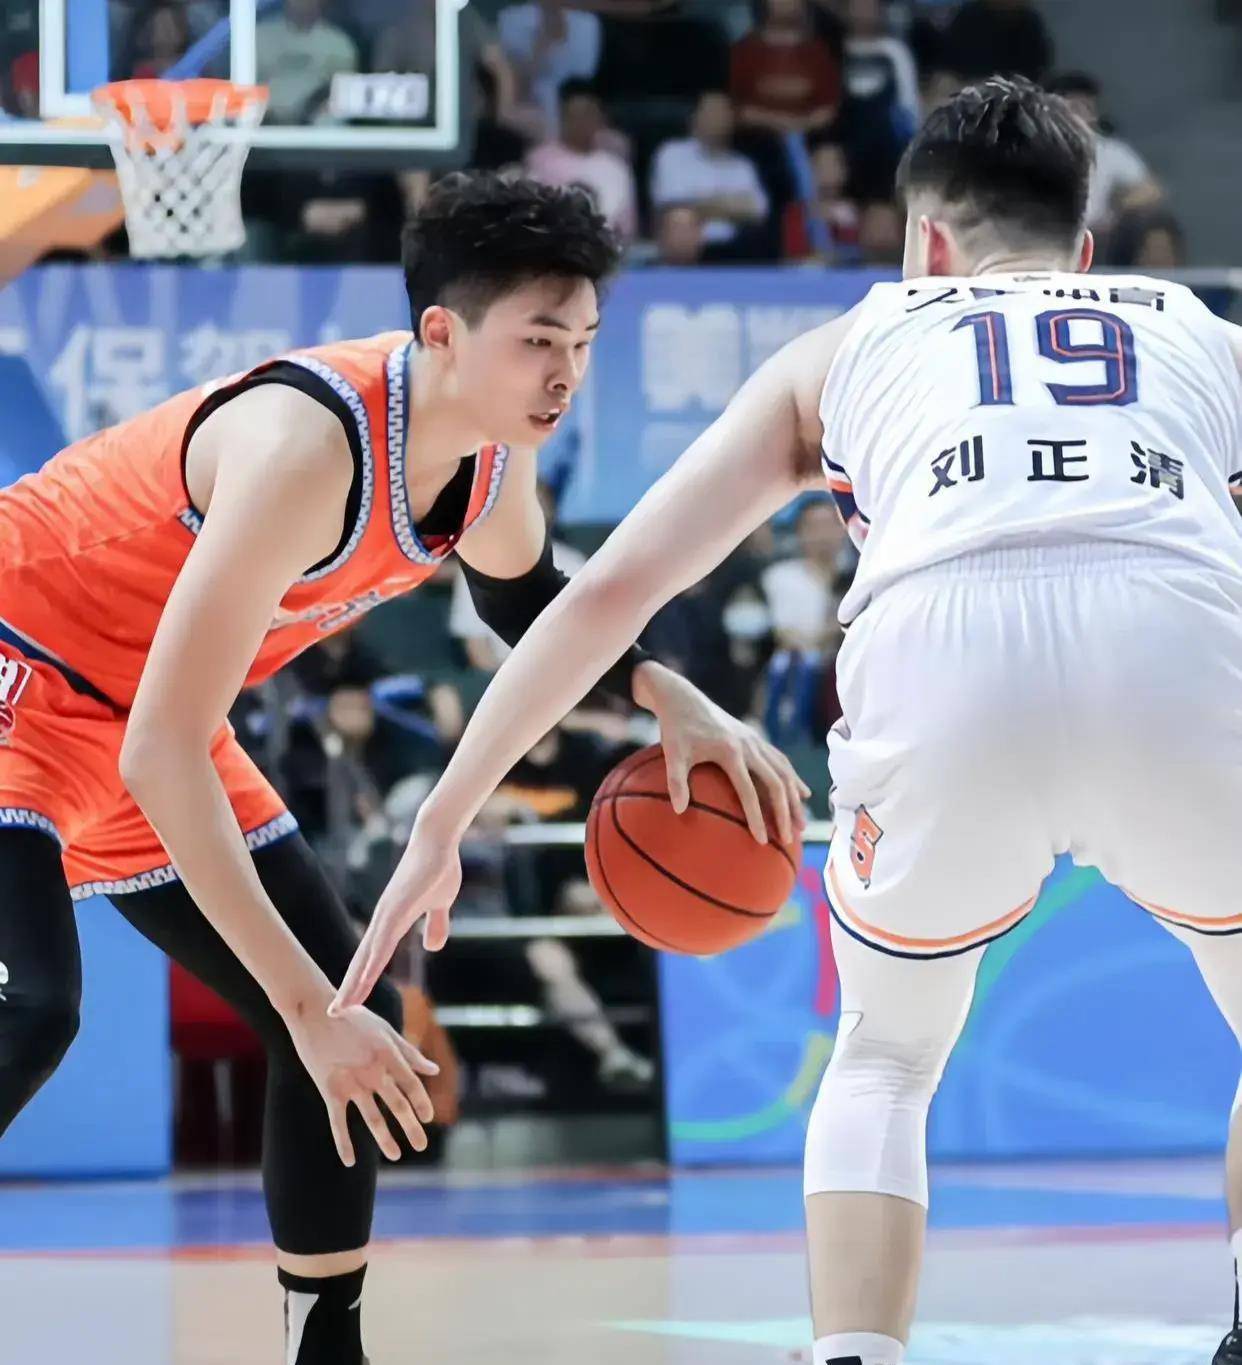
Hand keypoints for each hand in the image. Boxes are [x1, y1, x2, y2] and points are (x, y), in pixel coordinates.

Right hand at [285, 992, 439, 1166]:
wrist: (313, 1011)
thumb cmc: (351, 1017)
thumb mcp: (384, 1030)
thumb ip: (409, 1052)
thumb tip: (433, 1070)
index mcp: (388, 1053)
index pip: (411, 1084)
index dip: (422, 1102)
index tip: (428, 1117)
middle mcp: (373, 1070)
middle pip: (398, 1104)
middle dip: (411, 1127)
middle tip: (421, 1145)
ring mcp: (351, 1082)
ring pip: (373, 1118)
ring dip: (385, 1139)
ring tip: (396, 1156)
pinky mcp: (330, 1090)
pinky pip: (338, 1122)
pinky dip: (344, 1143)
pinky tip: (350, 1162)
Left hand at [330, 823, 462, 1013]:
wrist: (438, 839)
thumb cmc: (439, 867)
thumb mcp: (442, 903)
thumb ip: (436, 923)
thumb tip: (433, 946)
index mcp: (392, 921)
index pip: (372, 957)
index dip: (360, 979)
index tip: (350, 1002)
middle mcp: (383, 920)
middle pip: (362, 961)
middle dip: (349, 989)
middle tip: (334, 1014)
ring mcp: (387, 914)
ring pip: (367, 956)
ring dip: (355, 982)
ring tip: (343, 1006)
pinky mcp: (396, 908)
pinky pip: (383, 942)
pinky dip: (372, 962)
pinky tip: (365, 978)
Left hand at [636, 666, 809, 844]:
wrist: (683, 698)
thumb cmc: (675, 729)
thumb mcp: (672, 753)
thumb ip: (676, 781)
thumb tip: (679, 810)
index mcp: (730, 751)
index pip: (748, 790)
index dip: (756, 816)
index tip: (761, 840)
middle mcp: (749, 746)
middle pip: (775, 783)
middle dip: (784, 813)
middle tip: (789, 839)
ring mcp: (755, 741)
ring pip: (784, 772)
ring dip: (795, 799)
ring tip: (801, 824)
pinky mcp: (755, 739)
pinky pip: (780, 761)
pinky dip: (792, 778)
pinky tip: (802, 794)